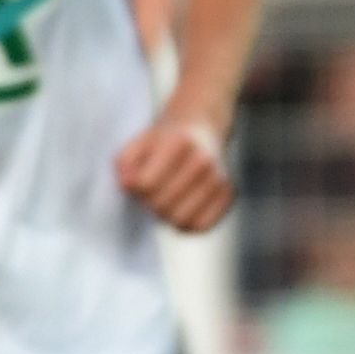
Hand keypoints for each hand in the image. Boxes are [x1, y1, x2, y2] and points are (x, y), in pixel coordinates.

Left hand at [114, 112, 237, 232]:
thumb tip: (127, 185)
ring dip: (165, 215)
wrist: (202, 127)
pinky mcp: (229, 194)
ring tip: (165, 200)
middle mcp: (202, 160)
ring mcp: (218, 178)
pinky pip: (201, 226)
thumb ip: (125, 163)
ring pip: (180, 219)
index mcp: (178, 142)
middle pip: (161, 204)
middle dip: (148, 202)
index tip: (136, 180)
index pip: (145, 184)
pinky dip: (186, 224)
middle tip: (150, 192)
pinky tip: (181, 209)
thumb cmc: (164, 140)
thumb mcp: (139, 142)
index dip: (133, 187)